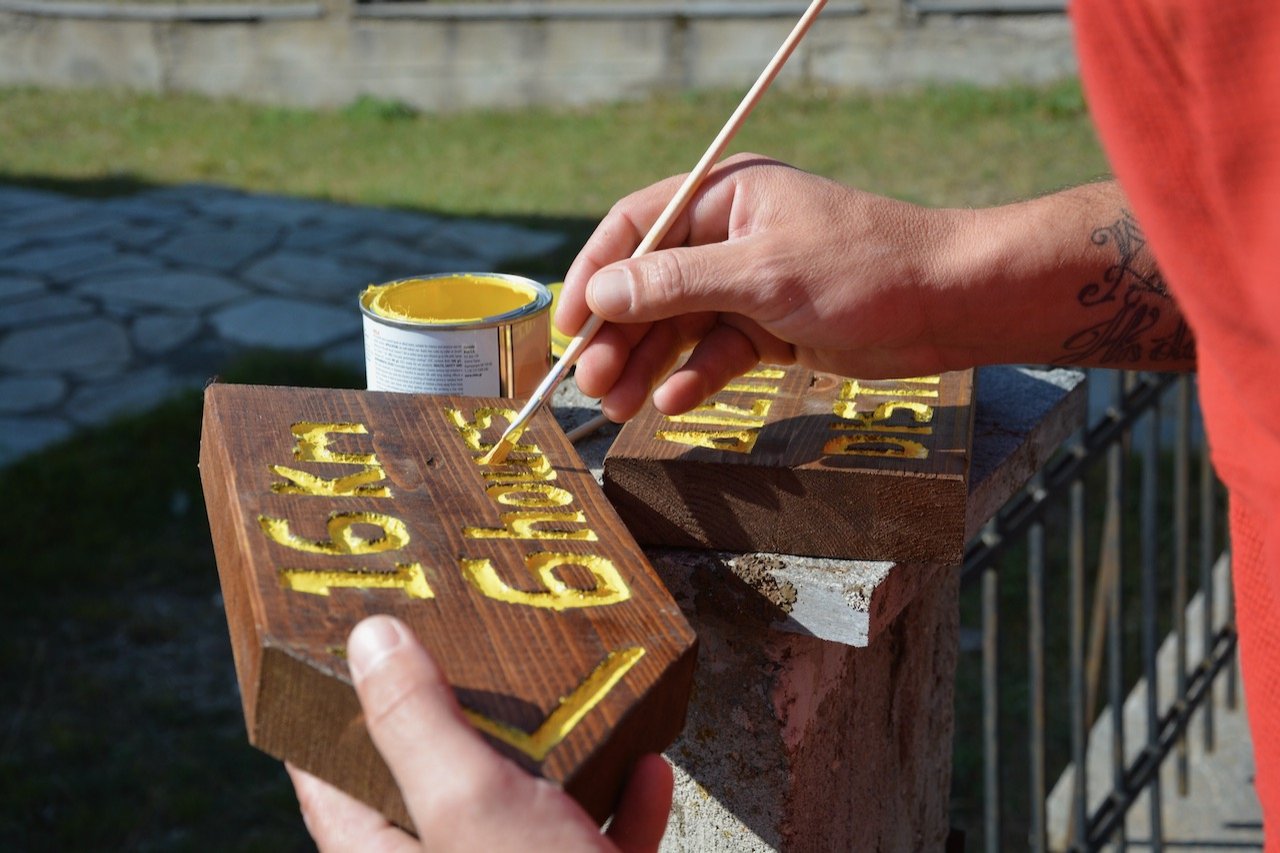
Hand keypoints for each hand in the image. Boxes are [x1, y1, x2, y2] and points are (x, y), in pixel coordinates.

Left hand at [287, 615, 673, 852]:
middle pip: (434, 792)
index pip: (331, 787)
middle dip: (459, 726)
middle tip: (470, 658)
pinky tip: (647, 772)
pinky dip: (620, 808)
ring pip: (523, 818)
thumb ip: (418, 725)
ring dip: (557, 762)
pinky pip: (594, 847)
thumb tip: (369, 641)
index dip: (327, 718)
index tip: (340, 653)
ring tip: (572, 706)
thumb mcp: (473, 807)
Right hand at [556, 154, 975, 421]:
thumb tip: (601, 290)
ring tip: (613, 408)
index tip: (568, 326)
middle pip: (650, 285)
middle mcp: (729, 235)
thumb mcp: (762, 274)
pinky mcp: (769, 326)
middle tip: (588, 384)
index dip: (595, 274)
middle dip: (617, 335)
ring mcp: (748, 283)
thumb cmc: (863, 269)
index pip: (635, 228)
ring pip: (678, 325)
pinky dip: (694, 375)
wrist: (948, 305)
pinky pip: (715, 351)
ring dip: (645, 365)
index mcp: (724, 196)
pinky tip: (670, 402)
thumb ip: (677, 284)